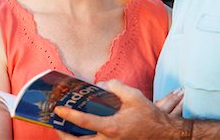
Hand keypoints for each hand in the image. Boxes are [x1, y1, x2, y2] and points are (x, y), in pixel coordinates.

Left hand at [54, 79, 181, 139]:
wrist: (163, 134)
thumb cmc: (148, 115)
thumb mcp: (133, 95)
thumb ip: (115, 86)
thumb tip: (101, 85)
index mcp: (111, 127)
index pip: (85, 122)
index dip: (69, 116)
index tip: (58, 109)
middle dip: (64, 136)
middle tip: (56, 126)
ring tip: (65, 130)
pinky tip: (82, 133)